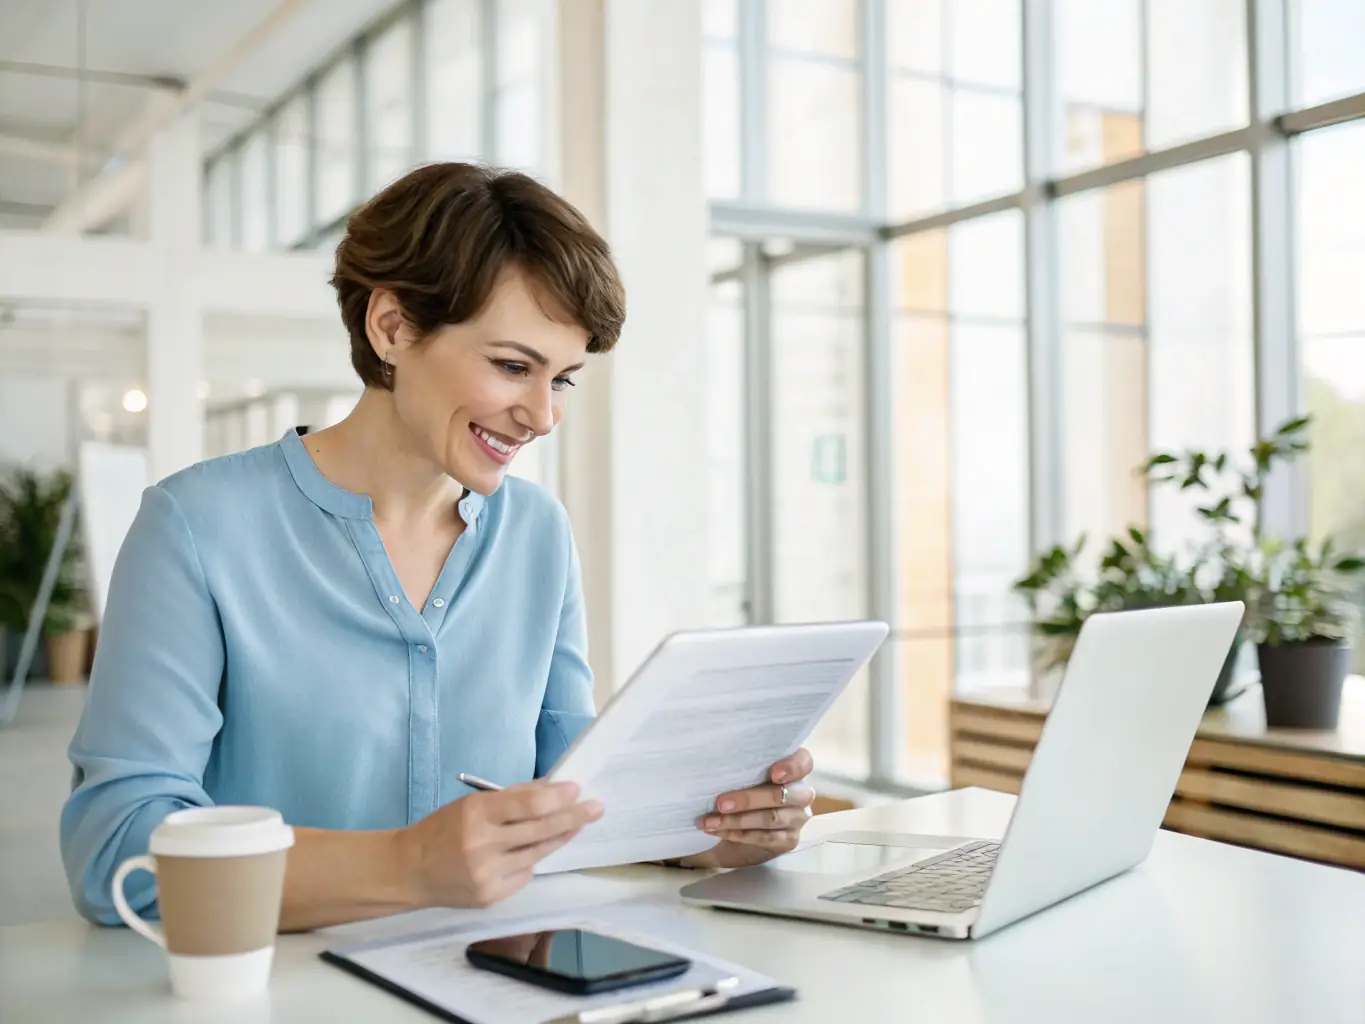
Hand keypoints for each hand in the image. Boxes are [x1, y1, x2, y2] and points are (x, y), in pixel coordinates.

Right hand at [396, 781, 601, 907]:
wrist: (409, 871)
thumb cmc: (443, 829)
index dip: (557, 798)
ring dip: (558, 838)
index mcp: (476, 814)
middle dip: (573, 817)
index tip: (577, 790)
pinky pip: (524, 874)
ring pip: (537, 853)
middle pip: (541, 830)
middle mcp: (482, 845)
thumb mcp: (471, 804)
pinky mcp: (490, 896)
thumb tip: (551, 789)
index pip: (529, 806)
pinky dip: (530, 860)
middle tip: (596, 808)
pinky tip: (528, 851)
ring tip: (573, 825)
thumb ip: (511, 798)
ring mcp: (487, 874)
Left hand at [689, 748, 815, 869]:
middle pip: (781, 795)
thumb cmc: (742, 790)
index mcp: (794, 770)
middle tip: (720, 803)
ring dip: (737, 820)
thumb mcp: (744, 776)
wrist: (741, 828)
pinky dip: (738, 834)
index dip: (791, 767)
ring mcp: (798, 818)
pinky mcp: (789, 839)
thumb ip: (741, 769)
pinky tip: (718, 831)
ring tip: (710, 821)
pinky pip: (765, 837)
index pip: (803, 762)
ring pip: (771, 818)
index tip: (774, 774)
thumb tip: (713, 763)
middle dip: (749, 799)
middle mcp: (801, 793)